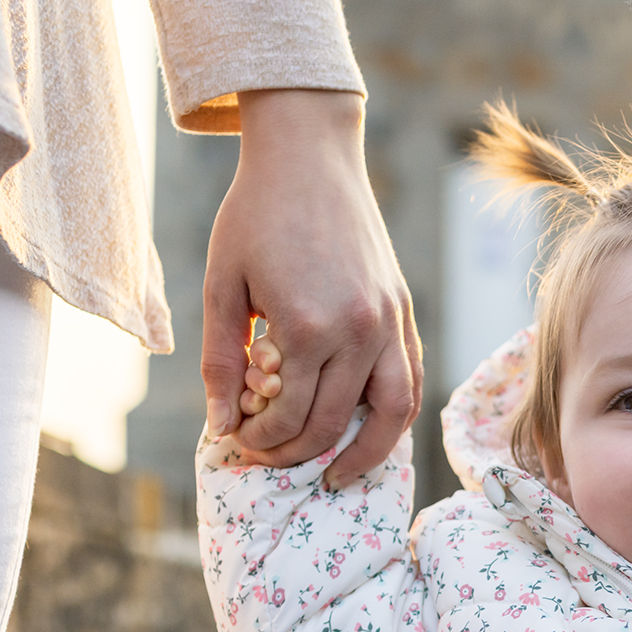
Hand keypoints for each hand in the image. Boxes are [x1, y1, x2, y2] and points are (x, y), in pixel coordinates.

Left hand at [203, 89, 422, 481]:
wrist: (309, 156)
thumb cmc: (255, 214)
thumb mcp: (221, 284)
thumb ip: (220, 360)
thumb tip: (223, 424)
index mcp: (308, 326)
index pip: (288, 416)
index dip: (258, 439)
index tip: (236, 441)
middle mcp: (358, 331)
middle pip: (332, 424)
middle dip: (294, 452)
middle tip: (266, 457)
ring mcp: (389, 323)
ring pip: (391, 416)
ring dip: (363, 456)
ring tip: (335, 475)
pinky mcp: (403, 313)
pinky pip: (411, 382)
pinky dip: (396, 419)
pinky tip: (371, 433)